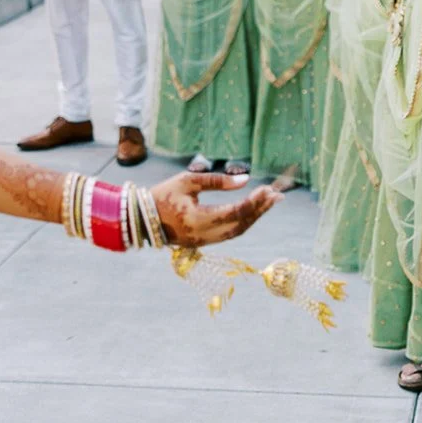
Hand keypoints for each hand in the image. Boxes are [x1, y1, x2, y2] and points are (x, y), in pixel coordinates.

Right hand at [153, 170, 281, 245]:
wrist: (143, 219)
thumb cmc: (163, 195)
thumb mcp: (187, 181)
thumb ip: (217, 181)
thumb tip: (245, 180)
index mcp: (198, 219)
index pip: (234, 212)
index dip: (254, 202)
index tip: (268, 189)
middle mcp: (204, 234)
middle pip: (241, 225)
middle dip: (261, 210)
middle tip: (278, 196)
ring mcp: (204, 241)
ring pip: (237, 231)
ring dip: (255, 217)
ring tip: (270, 202)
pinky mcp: (204, 242)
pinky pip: (230, 234)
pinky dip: (244, 222)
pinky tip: (254, 211)